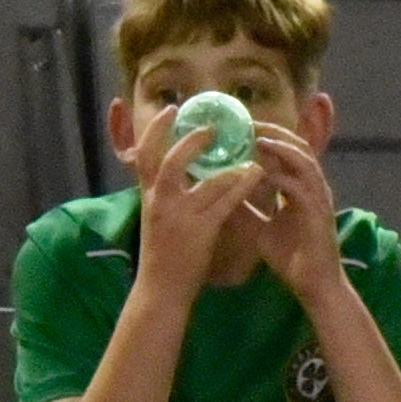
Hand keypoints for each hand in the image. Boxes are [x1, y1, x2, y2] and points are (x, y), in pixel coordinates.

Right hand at [124, 104, 267, 294]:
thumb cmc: (162, 255)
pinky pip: (225, 203)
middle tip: (212, 127)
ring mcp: (179, 216)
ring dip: (230, 165)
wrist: (160, 291)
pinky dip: (241, 186)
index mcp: (148, 196)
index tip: (172, 110)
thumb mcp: (156, 218)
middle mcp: (160, 202)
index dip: (157, 129)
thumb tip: (181, 169)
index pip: (145, 154)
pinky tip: (255, 176)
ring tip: (250, 153)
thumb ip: (165, 193)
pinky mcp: (199, 232)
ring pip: (206, 181)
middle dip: (192, 140)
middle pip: (170, 160)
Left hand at [242, 130, 346, 305]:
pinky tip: (262, 170)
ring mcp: (318, 197)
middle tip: (247, 122)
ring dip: (279, 146)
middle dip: (273, 131)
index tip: (242, 126)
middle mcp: (312, 186)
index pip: (287, 150)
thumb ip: (245, 210)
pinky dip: (282, 174)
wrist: (313, 286)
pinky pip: (300, 186)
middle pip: (297, 145)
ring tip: (256, 136)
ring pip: (302, 159)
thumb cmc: (291, 258)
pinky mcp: (317, 212)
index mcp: (300, 187)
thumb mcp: (260, 228)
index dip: (268, 135)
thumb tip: (220, 195)